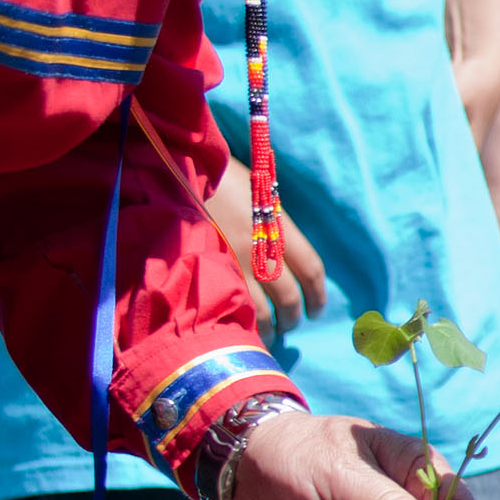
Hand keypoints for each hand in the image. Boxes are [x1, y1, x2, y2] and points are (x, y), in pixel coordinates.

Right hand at [205, 164, 326, 339]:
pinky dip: (238, 320)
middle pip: (288, 296)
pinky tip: (238, 325)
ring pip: (259, 309)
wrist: (182, 167)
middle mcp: (261, 247)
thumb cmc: (223, 177)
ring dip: (267, 327)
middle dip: (292, 316)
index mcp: (280, 227)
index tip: (316, 309)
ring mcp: (233, 261)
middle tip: (291, 324)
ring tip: (267, 332)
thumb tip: (285, 254)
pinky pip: (229, 304)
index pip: (311, 269)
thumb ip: (274, 226)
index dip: (318, 294)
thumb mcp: (260, 196)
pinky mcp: (207, 268)